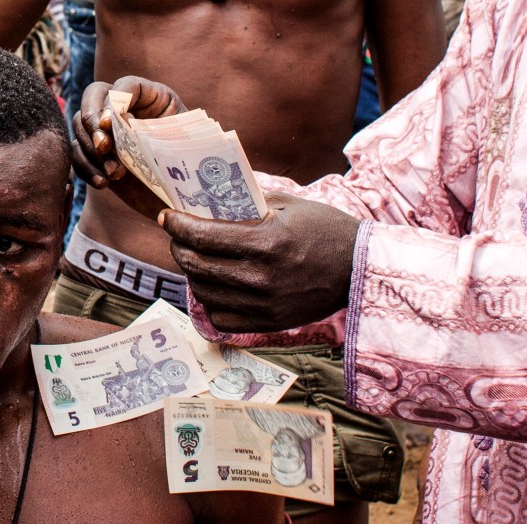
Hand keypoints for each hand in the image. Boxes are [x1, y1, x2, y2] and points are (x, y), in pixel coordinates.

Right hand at [71, 76, 183, 220]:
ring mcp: (106, 129)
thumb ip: (161, 128)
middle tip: (103, 146)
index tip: (110, 122)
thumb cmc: (189, 162)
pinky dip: (85, 168)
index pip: (123, 86)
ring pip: (79, 125)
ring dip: (91, 150)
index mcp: (149, 96)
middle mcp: (123, 106)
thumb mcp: (184, 139)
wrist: (181, 193)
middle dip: (92, 121)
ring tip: (114, 173)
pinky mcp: (95, 154)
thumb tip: (128, 124)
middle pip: (91, 96)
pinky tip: (102, 183)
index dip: (113, 101)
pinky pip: (77, 153)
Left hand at [161, 192, 361, 332]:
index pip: (203, 235)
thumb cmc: (325, 230)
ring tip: (195, 259)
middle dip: (178, 247)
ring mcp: (263, 304)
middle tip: (177, 237)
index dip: (177, 225)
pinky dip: (210, 300)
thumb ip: (248, 203)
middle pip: (196, 264)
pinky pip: (220, 316)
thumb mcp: (289, 205)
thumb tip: (208, 198)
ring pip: (203, 291)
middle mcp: (260, 276)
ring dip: (191, 273)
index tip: (167, 217)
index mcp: (266, 241)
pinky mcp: (267, 323)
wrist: (359, 269)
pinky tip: (215, 285)